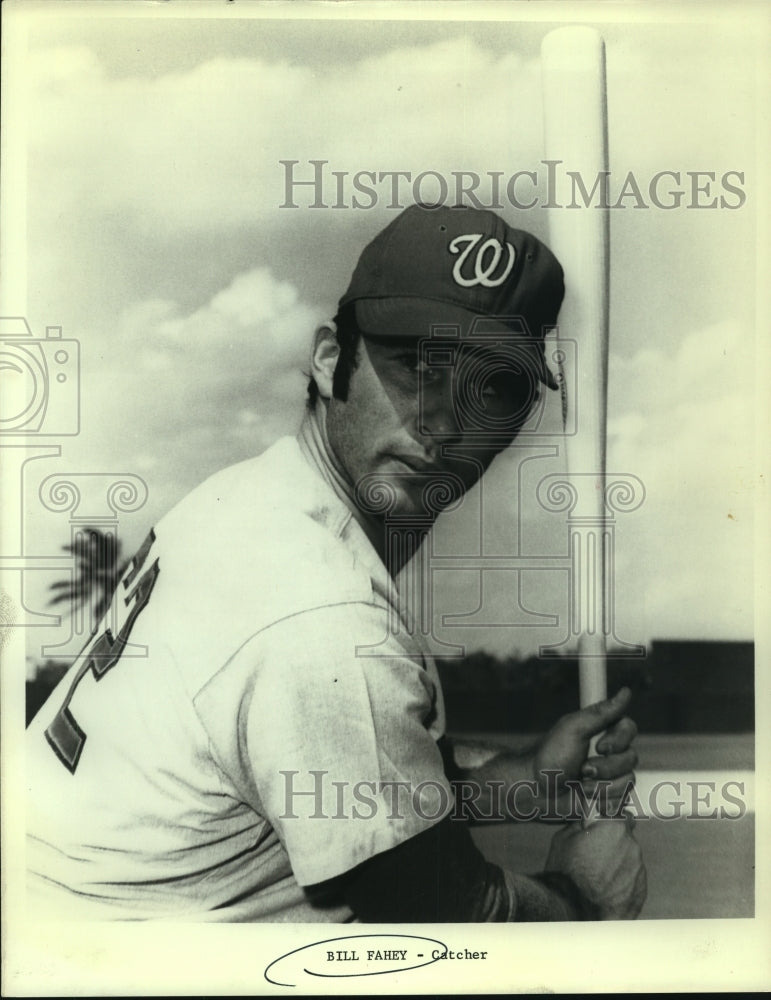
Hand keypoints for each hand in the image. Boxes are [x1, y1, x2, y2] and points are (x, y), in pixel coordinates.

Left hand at [531, 687, 637, 814]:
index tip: (599, 746)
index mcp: (601, 732)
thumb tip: (625, 692)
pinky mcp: (608, 797)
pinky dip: (604, 801)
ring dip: (601, 785)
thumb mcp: (574, 729)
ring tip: (580, 785)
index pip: (629, 728)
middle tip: (582, 769)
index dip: (619, 740)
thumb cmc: (549, 756)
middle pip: (631, 758)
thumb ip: (602, 712)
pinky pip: (622, 800)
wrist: (537, 790)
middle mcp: (609, 753)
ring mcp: (609, 776)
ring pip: (628, 781)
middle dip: (605, 767)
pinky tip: (588, 798)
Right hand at [544, 816, 646, 919]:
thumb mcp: (564, 838)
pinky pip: (633, 882)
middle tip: (595, 857)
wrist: (572, 911)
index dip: (613, 824)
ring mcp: (639, 872)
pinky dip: (623, 884)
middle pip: (626, 841)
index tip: (605, 830)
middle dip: (614, 846)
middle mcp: (632, 847)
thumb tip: (592, 819)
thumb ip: (583, 825)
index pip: (623, 817)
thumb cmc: (565, 871)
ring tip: (599, 878)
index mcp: (615, 829)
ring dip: (619, 866)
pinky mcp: (641, 893)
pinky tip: (606, 891)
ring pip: (630, 862)